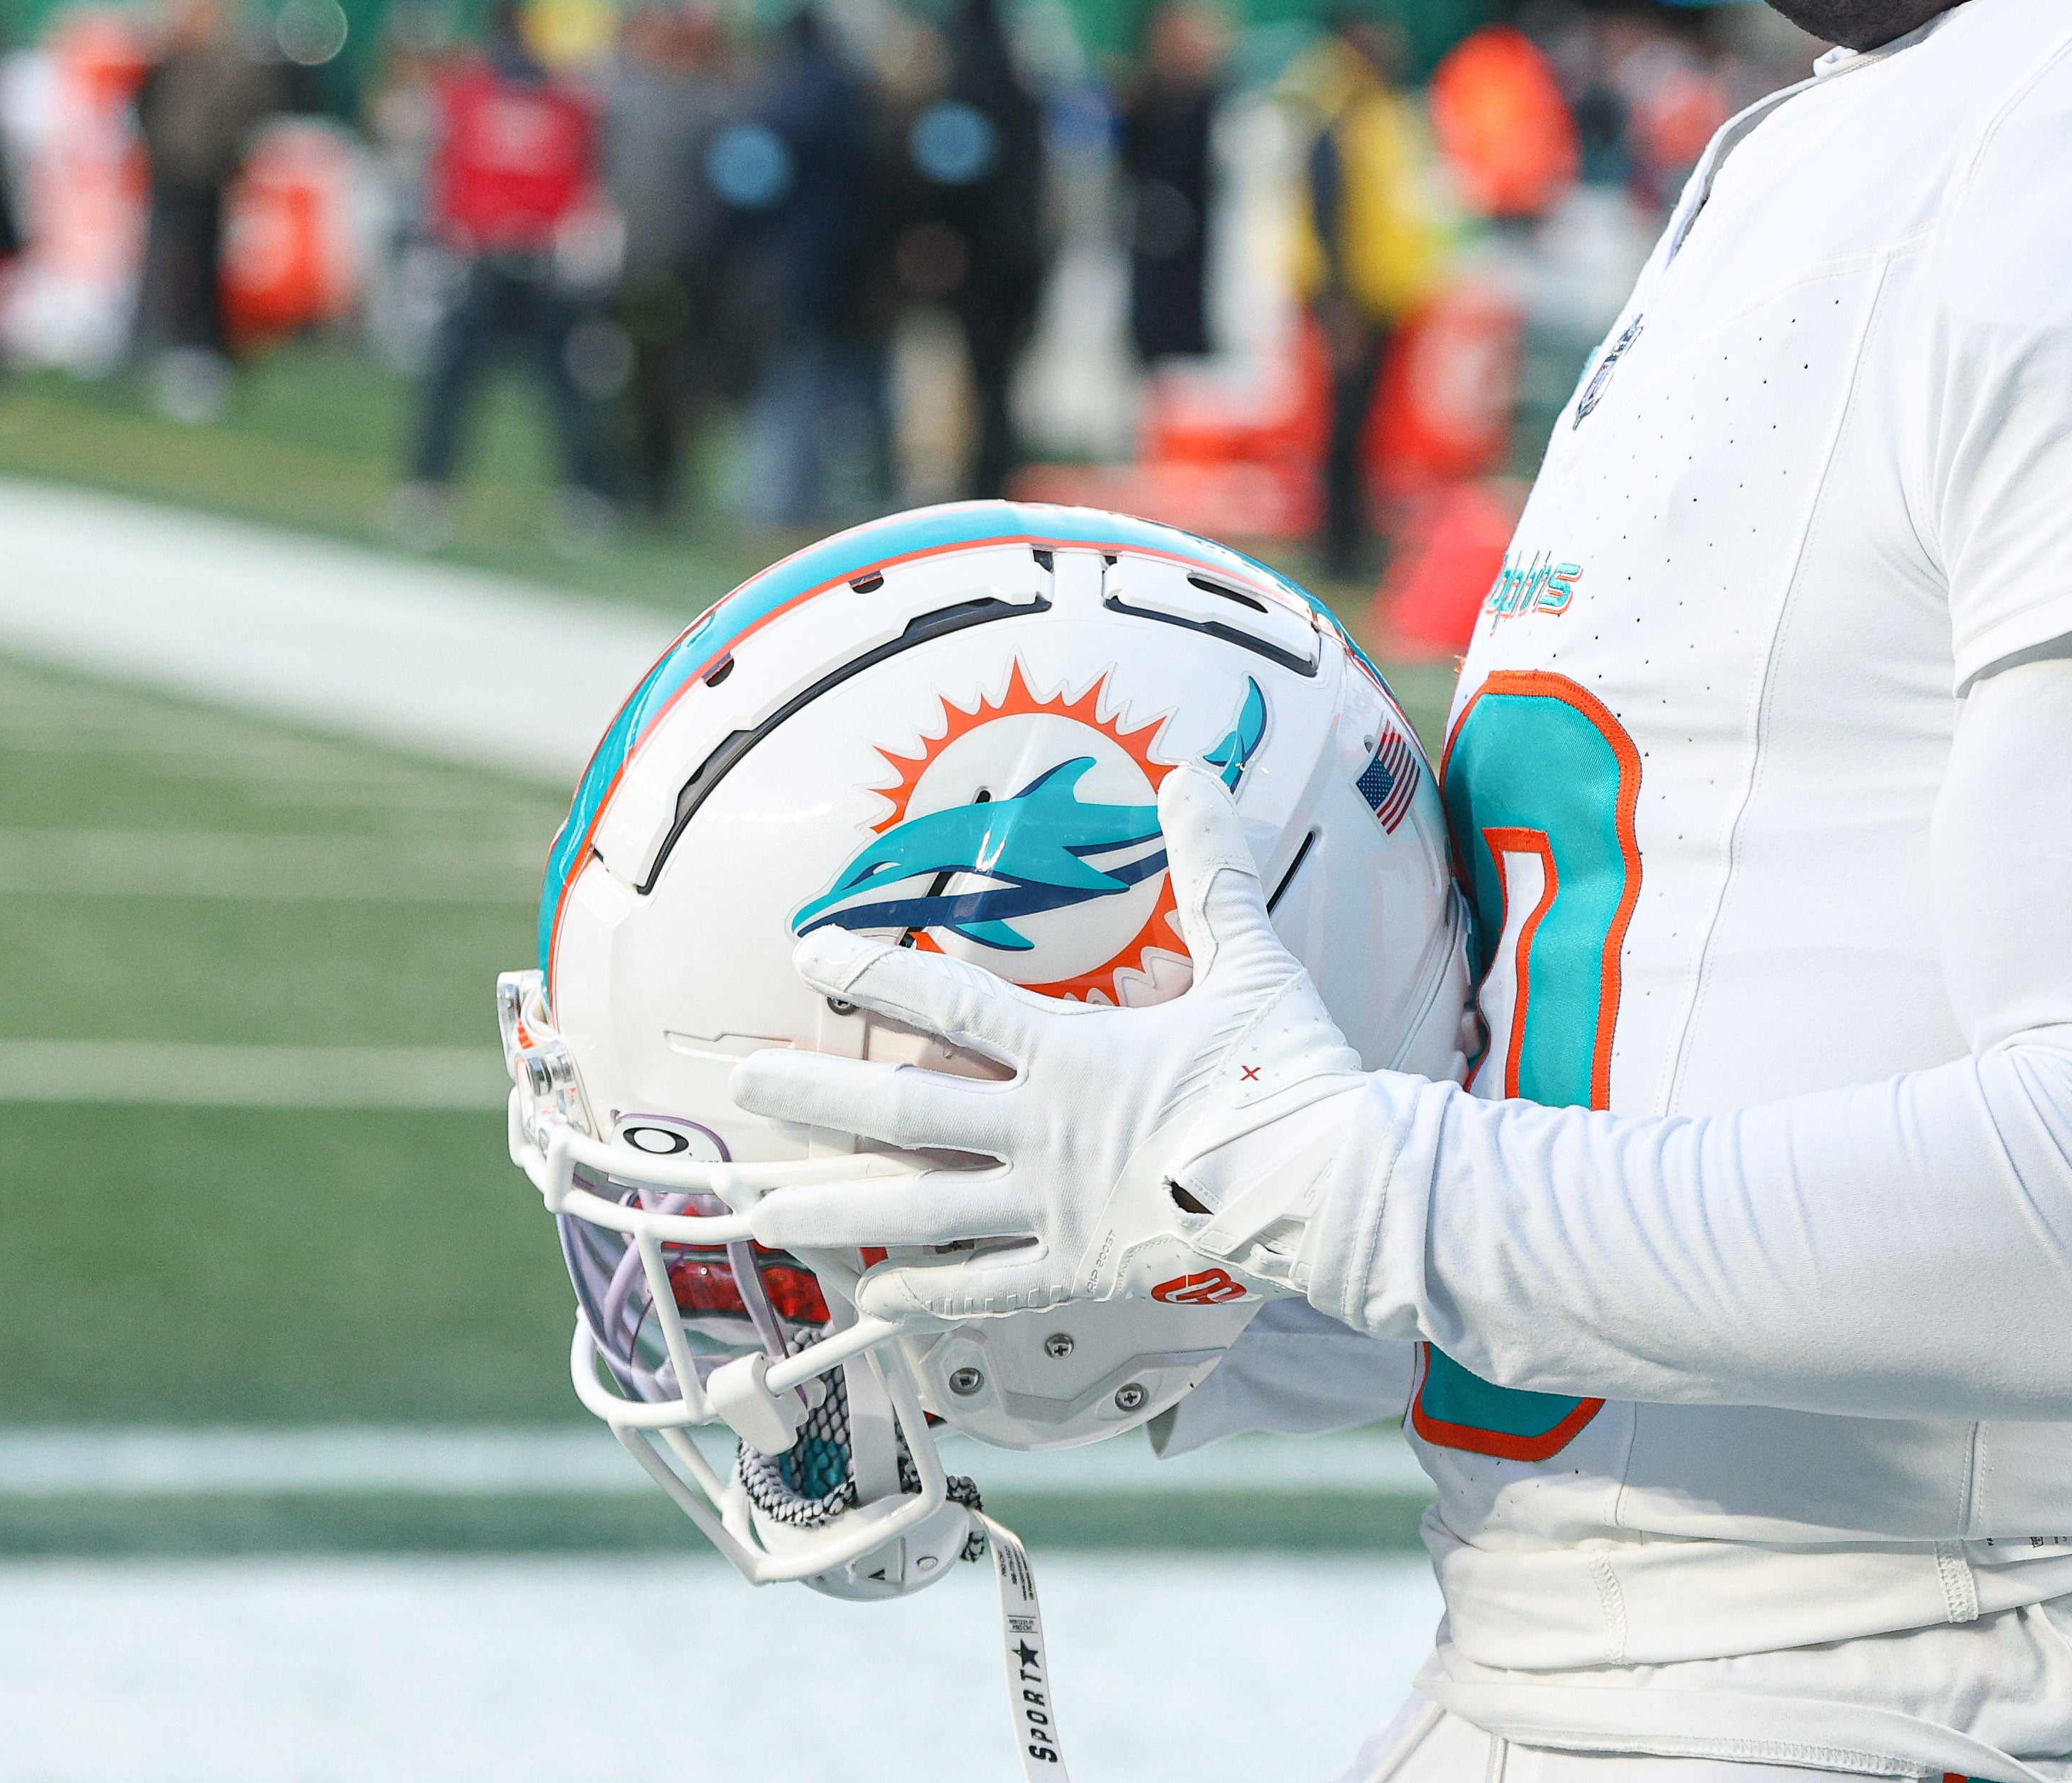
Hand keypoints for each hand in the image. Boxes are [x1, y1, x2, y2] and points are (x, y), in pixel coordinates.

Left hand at [726, 768, 1368, 1324]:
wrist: (1329, 1187)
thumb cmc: (1288, 1074)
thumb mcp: (1252, 961)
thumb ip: (1212, 871)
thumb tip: (1195, 775)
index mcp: (1072, 1053)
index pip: (951, 1004)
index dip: (874, 972)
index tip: (807, 951)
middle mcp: (1041, 1131)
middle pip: (904, 1112)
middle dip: (817, 1095)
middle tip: (742, 1086)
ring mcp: (1052, 1207)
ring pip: (921, 1208)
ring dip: (837, 1206)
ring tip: (762, 1209)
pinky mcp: (1078, 1269)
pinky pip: (984, 1285)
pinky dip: (925, 1293)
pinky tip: (870, 1297)